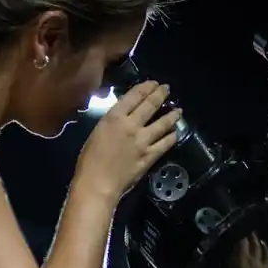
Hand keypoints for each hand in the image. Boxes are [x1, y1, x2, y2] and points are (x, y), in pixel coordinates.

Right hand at [76, 81, 181, 198]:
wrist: (97, 184)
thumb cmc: (89, 160)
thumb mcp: (97, 132)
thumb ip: (112, 122)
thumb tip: (124, 117)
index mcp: (114, 117)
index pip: (134, 96)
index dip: (146, 87)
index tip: (153, 83)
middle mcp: (131, 125)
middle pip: (151, 105)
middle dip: (161, 94)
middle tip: (167, 89)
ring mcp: (143, 141)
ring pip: (163, 123)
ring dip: (172, 115)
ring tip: (178, 111)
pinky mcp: (150, 156)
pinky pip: (165, 143)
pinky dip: (172, 137)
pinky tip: (175, 133)